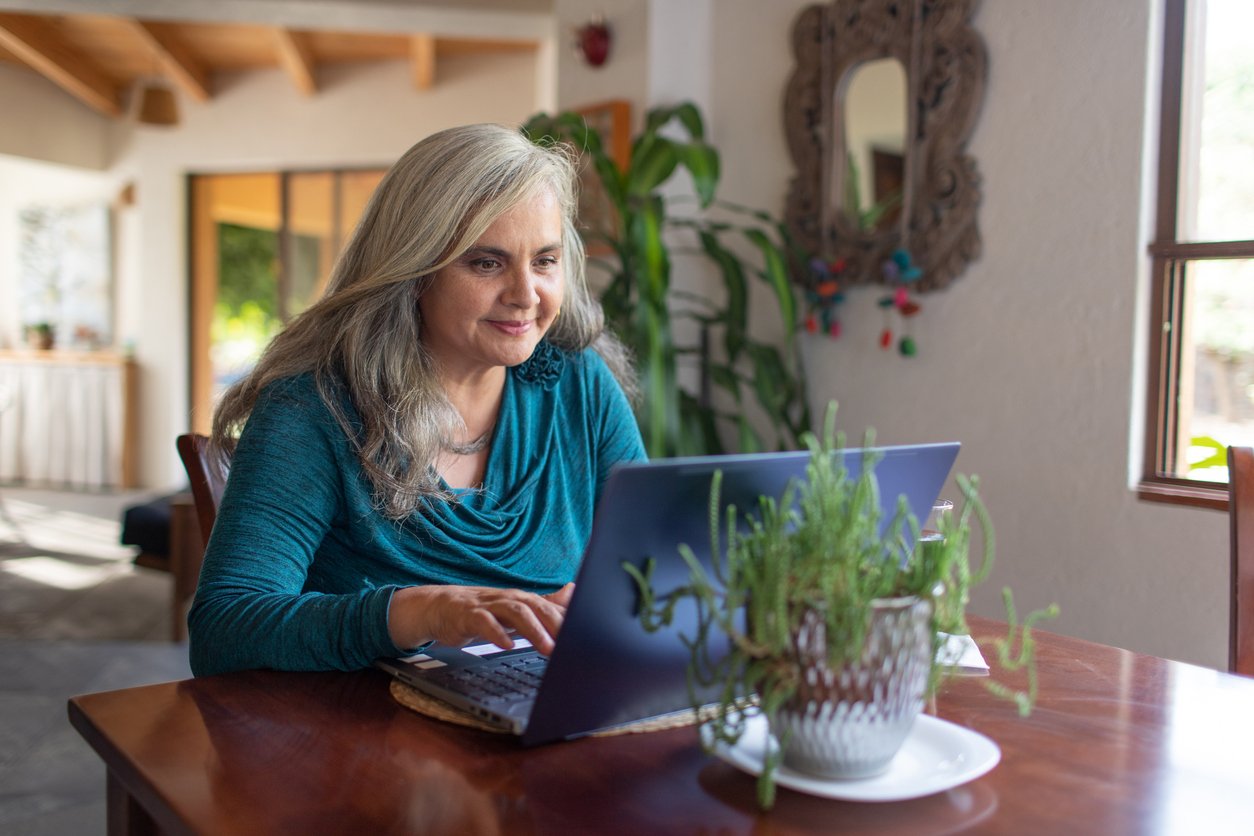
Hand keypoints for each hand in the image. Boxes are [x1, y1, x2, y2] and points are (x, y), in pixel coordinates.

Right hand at [389, 582, 574, 655]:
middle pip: (537, 607)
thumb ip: (544, 605)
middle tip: (571, 645)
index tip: (585, 637)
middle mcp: (509, 599)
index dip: (569, 621)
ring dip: (533, 630)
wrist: (440, 607)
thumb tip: (574, 593)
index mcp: (522, 600)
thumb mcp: (515, 609)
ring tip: (546, 648)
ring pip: (515, 612)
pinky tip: (505, 645)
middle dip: (556, 625)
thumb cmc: (483, 610)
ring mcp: (488, 605)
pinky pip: (484, 622)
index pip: (551, 608)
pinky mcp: (468, 615)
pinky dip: (496, 633)